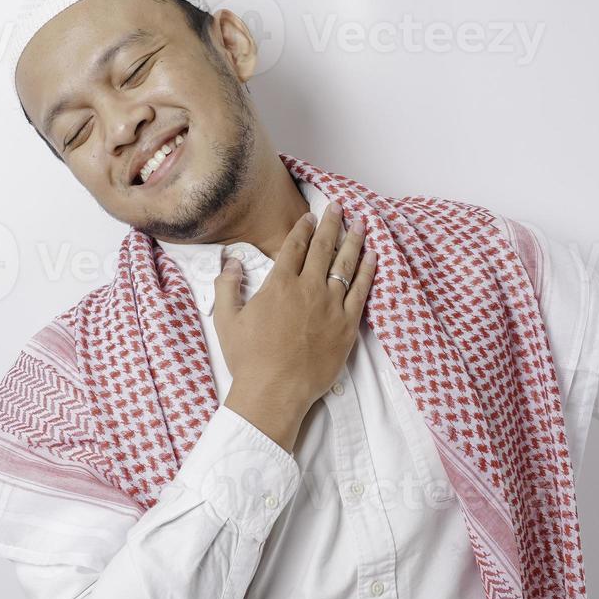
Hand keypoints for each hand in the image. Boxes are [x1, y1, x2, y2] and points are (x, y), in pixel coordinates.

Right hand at [213, 202, 376, 442]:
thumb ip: (226, 286)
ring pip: (346, 264)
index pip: (294, 246)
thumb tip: (231, 262)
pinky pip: (361, 291)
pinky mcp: (347, 325)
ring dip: (354, 240)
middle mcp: (308, 287)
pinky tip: (373, 257)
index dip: (303, 227)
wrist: (274, 391)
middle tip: (338, 207)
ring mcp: (331, 305)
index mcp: (279, 284)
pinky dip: (368, 271)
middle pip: (323, 247)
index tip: (310, 216)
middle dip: (332, 223)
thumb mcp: (226, 320)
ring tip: (361, 223)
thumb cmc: (248, 358)